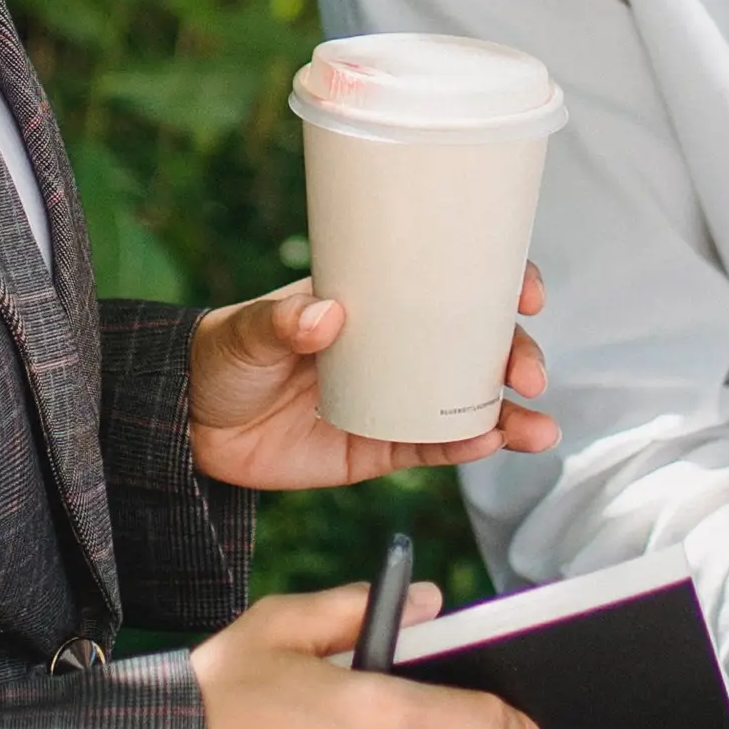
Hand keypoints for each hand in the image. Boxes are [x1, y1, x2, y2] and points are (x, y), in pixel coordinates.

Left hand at [187, 268, 555, 494]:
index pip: (449, 281)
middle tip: (529, 372)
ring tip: (537, 429)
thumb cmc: (223, 355)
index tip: (526, 291)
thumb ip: (283, 323)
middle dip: (516, 355)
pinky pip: (434, 447)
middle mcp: (396, 348)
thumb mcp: (248, 329)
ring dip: (510, 413)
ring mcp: (393, 399)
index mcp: (375, 302)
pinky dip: (468, 448)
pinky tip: (492, 445)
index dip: (499, 281)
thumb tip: (325, 315)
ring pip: (468, 403)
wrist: (191, 423)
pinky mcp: (378, 448)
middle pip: (475, 345)